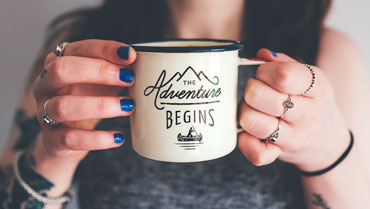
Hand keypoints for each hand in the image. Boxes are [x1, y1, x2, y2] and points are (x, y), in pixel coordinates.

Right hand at [32, 39, 136, 164]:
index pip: (78, 49)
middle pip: (62, 70)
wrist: (63, 139)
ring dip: (100, 105)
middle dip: (98, 71)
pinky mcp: (51, 139)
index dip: (104, 49)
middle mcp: (45, 85)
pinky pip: (70, 138)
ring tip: (129, 107)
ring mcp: (44, 112)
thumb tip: (145, 64)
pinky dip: (97, 139)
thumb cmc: (86, 102)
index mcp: (57, 64)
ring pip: (63, 106)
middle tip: (129, 78)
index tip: (130, 55)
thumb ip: (117, 72)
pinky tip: (119, 137)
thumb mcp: (101, 83)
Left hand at [238, 49, 348, 171]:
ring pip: (250, 121)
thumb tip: (261, 55)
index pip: (282, 76)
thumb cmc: (311, 103)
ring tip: (254, 110)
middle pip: (258, 96)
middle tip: (257, 92)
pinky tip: (250, 132)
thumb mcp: (308, 78)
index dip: (263, 71)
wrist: (327, 141)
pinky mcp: (278, 154)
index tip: (263, 74)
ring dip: (244, 112)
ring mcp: (293, 138)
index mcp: (316, 88)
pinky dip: (245, 142)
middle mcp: (307, 114)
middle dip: (250, 90)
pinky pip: (255, 152)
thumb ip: (283, 62)